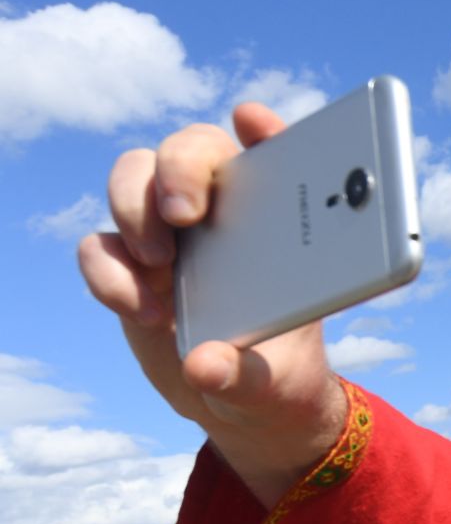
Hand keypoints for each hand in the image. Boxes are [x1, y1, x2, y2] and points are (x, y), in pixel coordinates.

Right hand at [77, 103, 346, 504]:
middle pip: (190, 149)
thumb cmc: (277, 374)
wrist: (239, 403)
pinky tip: (145, 312)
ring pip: (134, 176)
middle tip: (184, 214)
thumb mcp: (279, 386)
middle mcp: (219, 213)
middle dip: (181, 165)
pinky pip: (99, 247)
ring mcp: (167, 234)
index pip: (273, 154)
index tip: (252, 120)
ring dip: (135, 207)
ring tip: (160, 261)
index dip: (263, 128)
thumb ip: (249, 375)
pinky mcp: (128, 267)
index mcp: (276, 222)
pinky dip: (111, 275)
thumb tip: (206, 364)